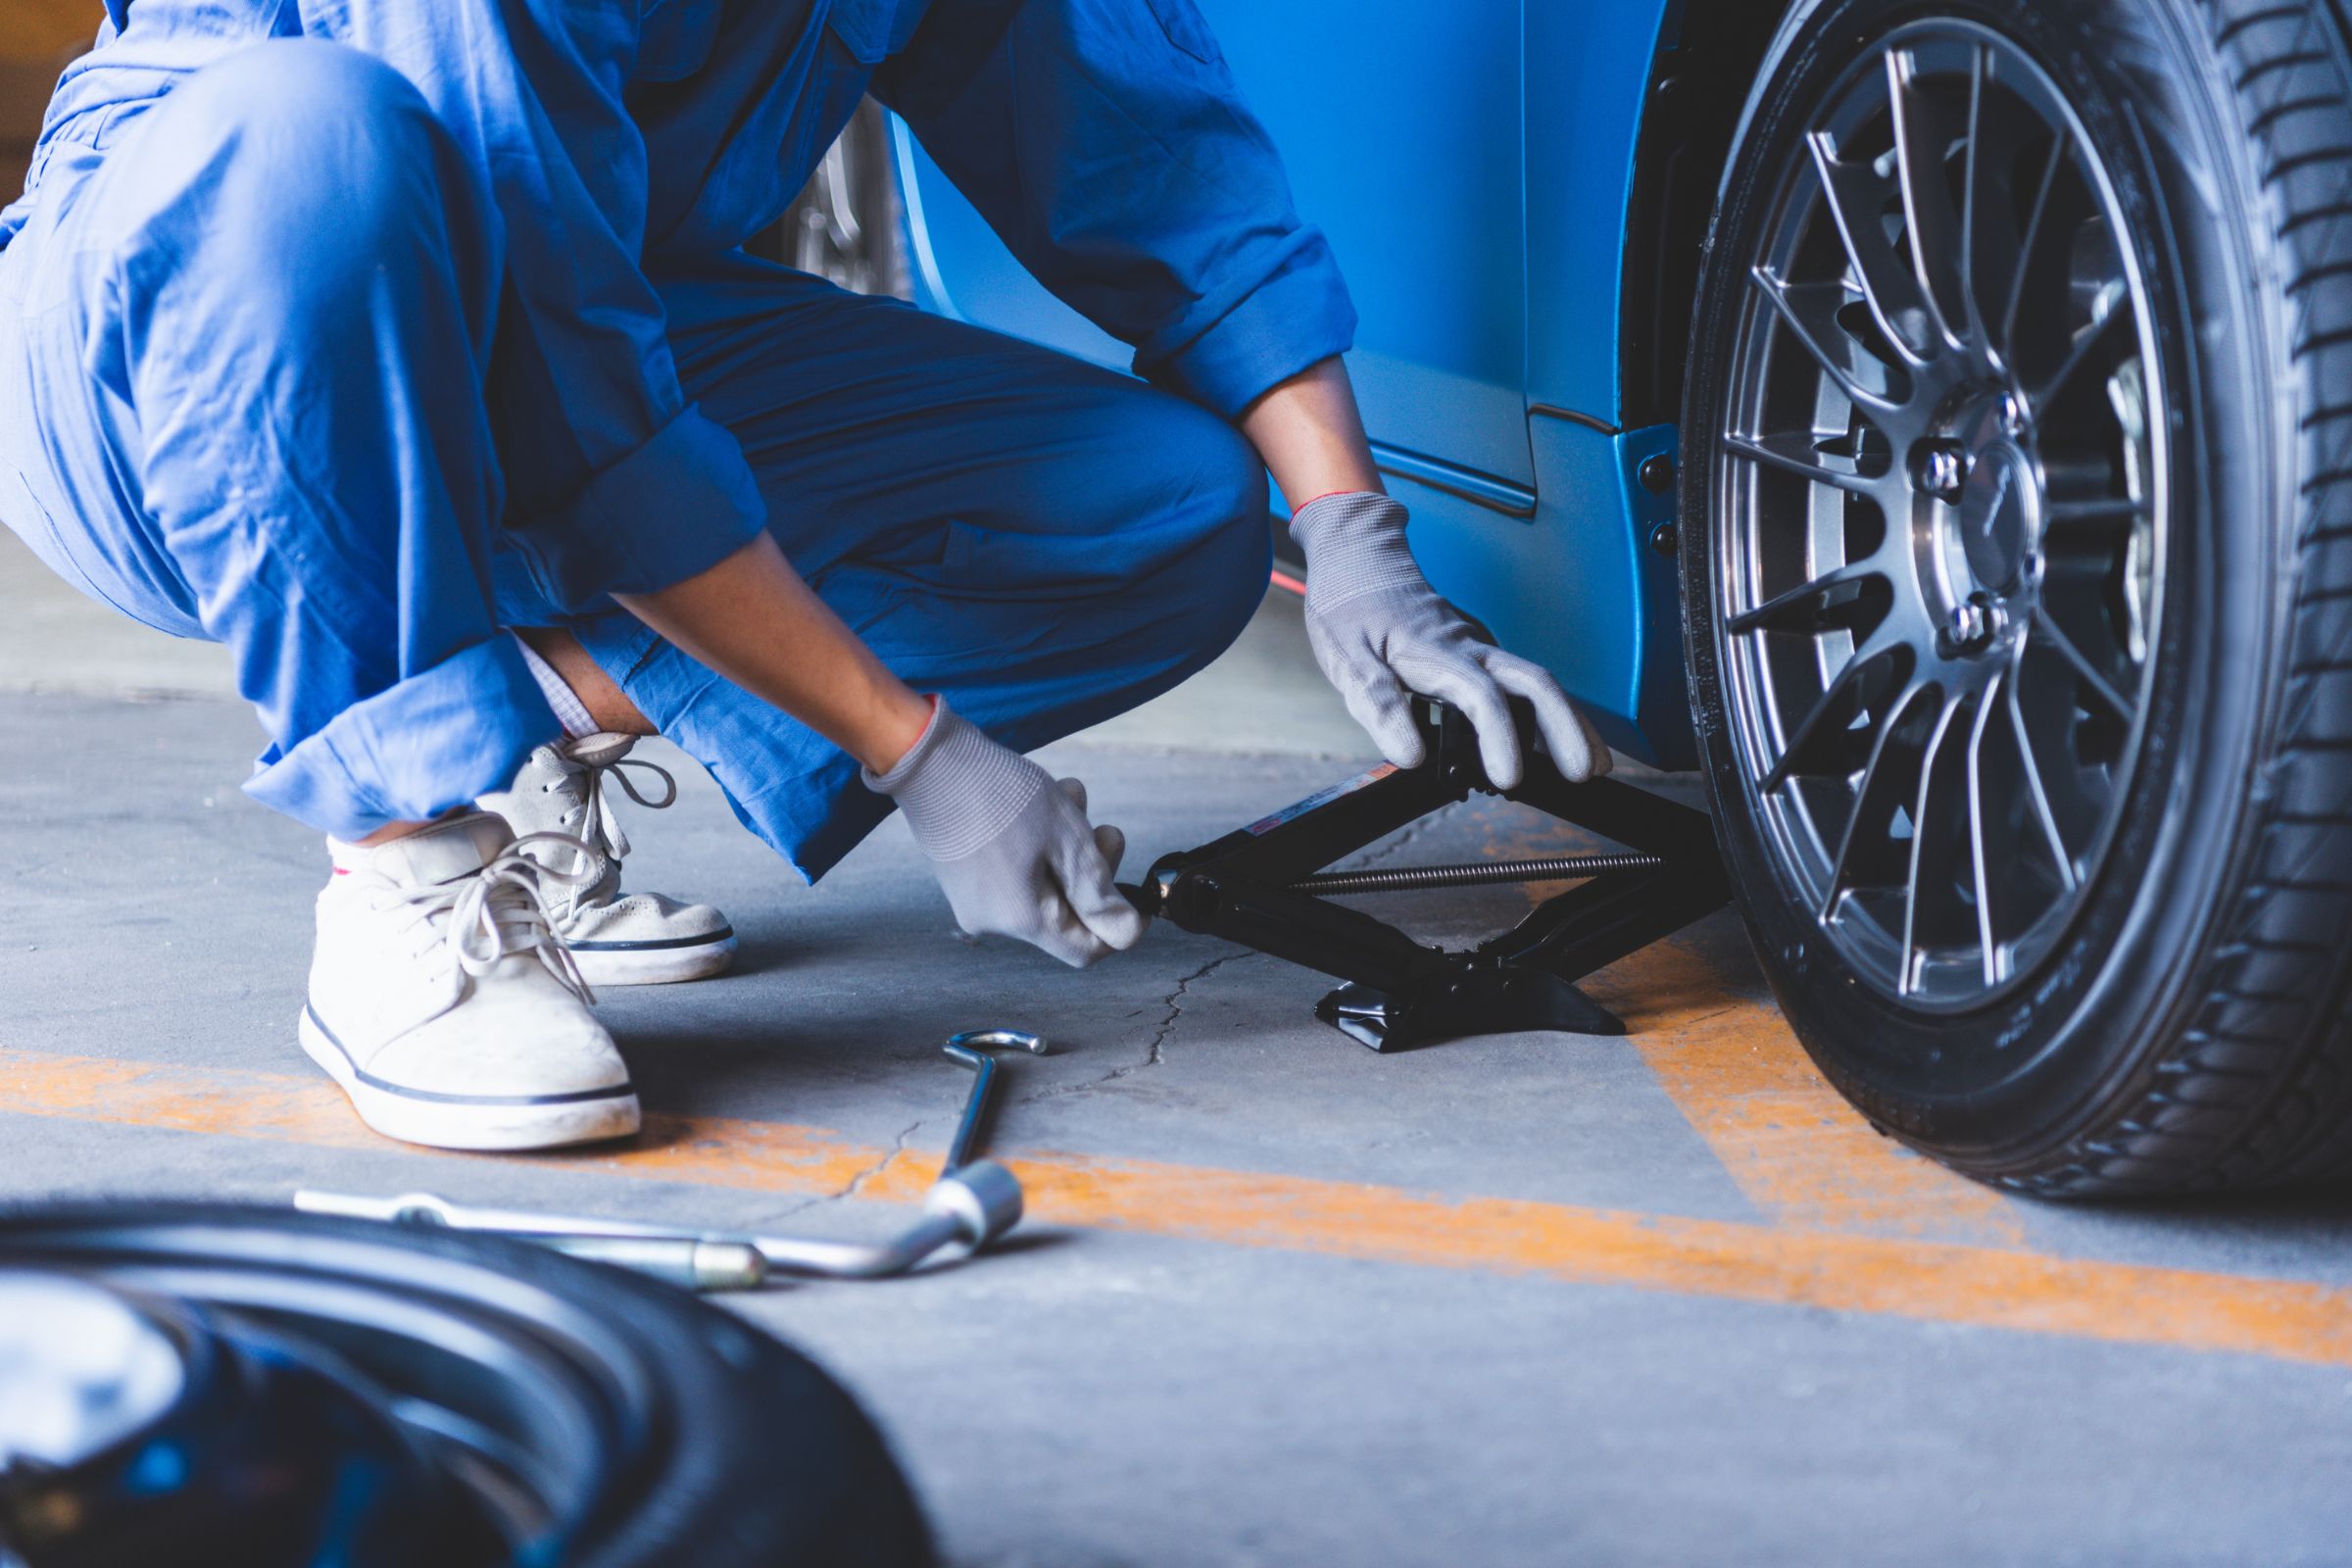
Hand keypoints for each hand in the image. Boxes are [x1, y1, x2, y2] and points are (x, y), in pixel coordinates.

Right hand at [864, 701, 1146, 966]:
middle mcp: (992, 920)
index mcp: (1021, 919)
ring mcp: (972, 898)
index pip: (1084, 950)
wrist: (928, 759)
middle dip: (1093, 870)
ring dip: (1066, 843)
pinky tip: (1045, 798)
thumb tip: (1128, 934)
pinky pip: (1013, 871)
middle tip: (1105, 829)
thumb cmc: (1000, 794)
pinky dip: (1037, 841)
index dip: (1118, 926)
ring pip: (1041, 883)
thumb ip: (1099, 893)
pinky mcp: (962, 876)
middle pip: (1064, 913)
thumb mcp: (1066, 839)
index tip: (1136, 893)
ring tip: (1073, 796)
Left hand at [1290, 492, 1608, 787]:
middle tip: (1586, 772)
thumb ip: (1379, 704)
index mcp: (1436, 651)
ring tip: (1591, 764)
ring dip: (1569, 721)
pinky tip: (1555, 740)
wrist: (1358, 557)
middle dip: (1568, 728)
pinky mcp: (1478, 652)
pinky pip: (1521, 683)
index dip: (1501, 738)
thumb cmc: (1351, 604)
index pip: (1482, 697)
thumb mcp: (1346, 657)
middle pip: (1535, 684)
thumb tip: (1410, 755)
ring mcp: (1478, 647)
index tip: (1510, 778)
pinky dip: (1548, 711)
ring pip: (1536, 682)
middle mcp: (1469, 647)